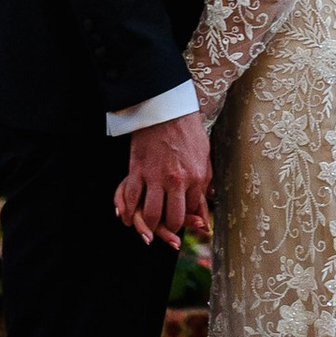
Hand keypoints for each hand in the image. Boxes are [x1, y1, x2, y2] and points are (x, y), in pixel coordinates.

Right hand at [113, 107, 209, 248]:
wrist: (166, 108)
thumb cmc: (187, 129)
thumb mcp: (205, 155)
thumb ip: (205, 181)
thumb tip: (207, 202)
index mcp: (196, 177)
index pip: (192, 210)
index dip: (188, 217)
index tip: (184, 217)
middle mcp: (177, 181)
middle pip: (172, 218)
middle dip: (170, 228)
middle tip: (167, 227)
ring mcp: (155, 176)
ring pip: (151, 214)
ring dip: (150, 225)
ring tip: (150, 226)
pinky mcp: (138, 170)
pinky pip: (131, 198)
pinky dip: (128, 212)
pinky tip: (128, 218)